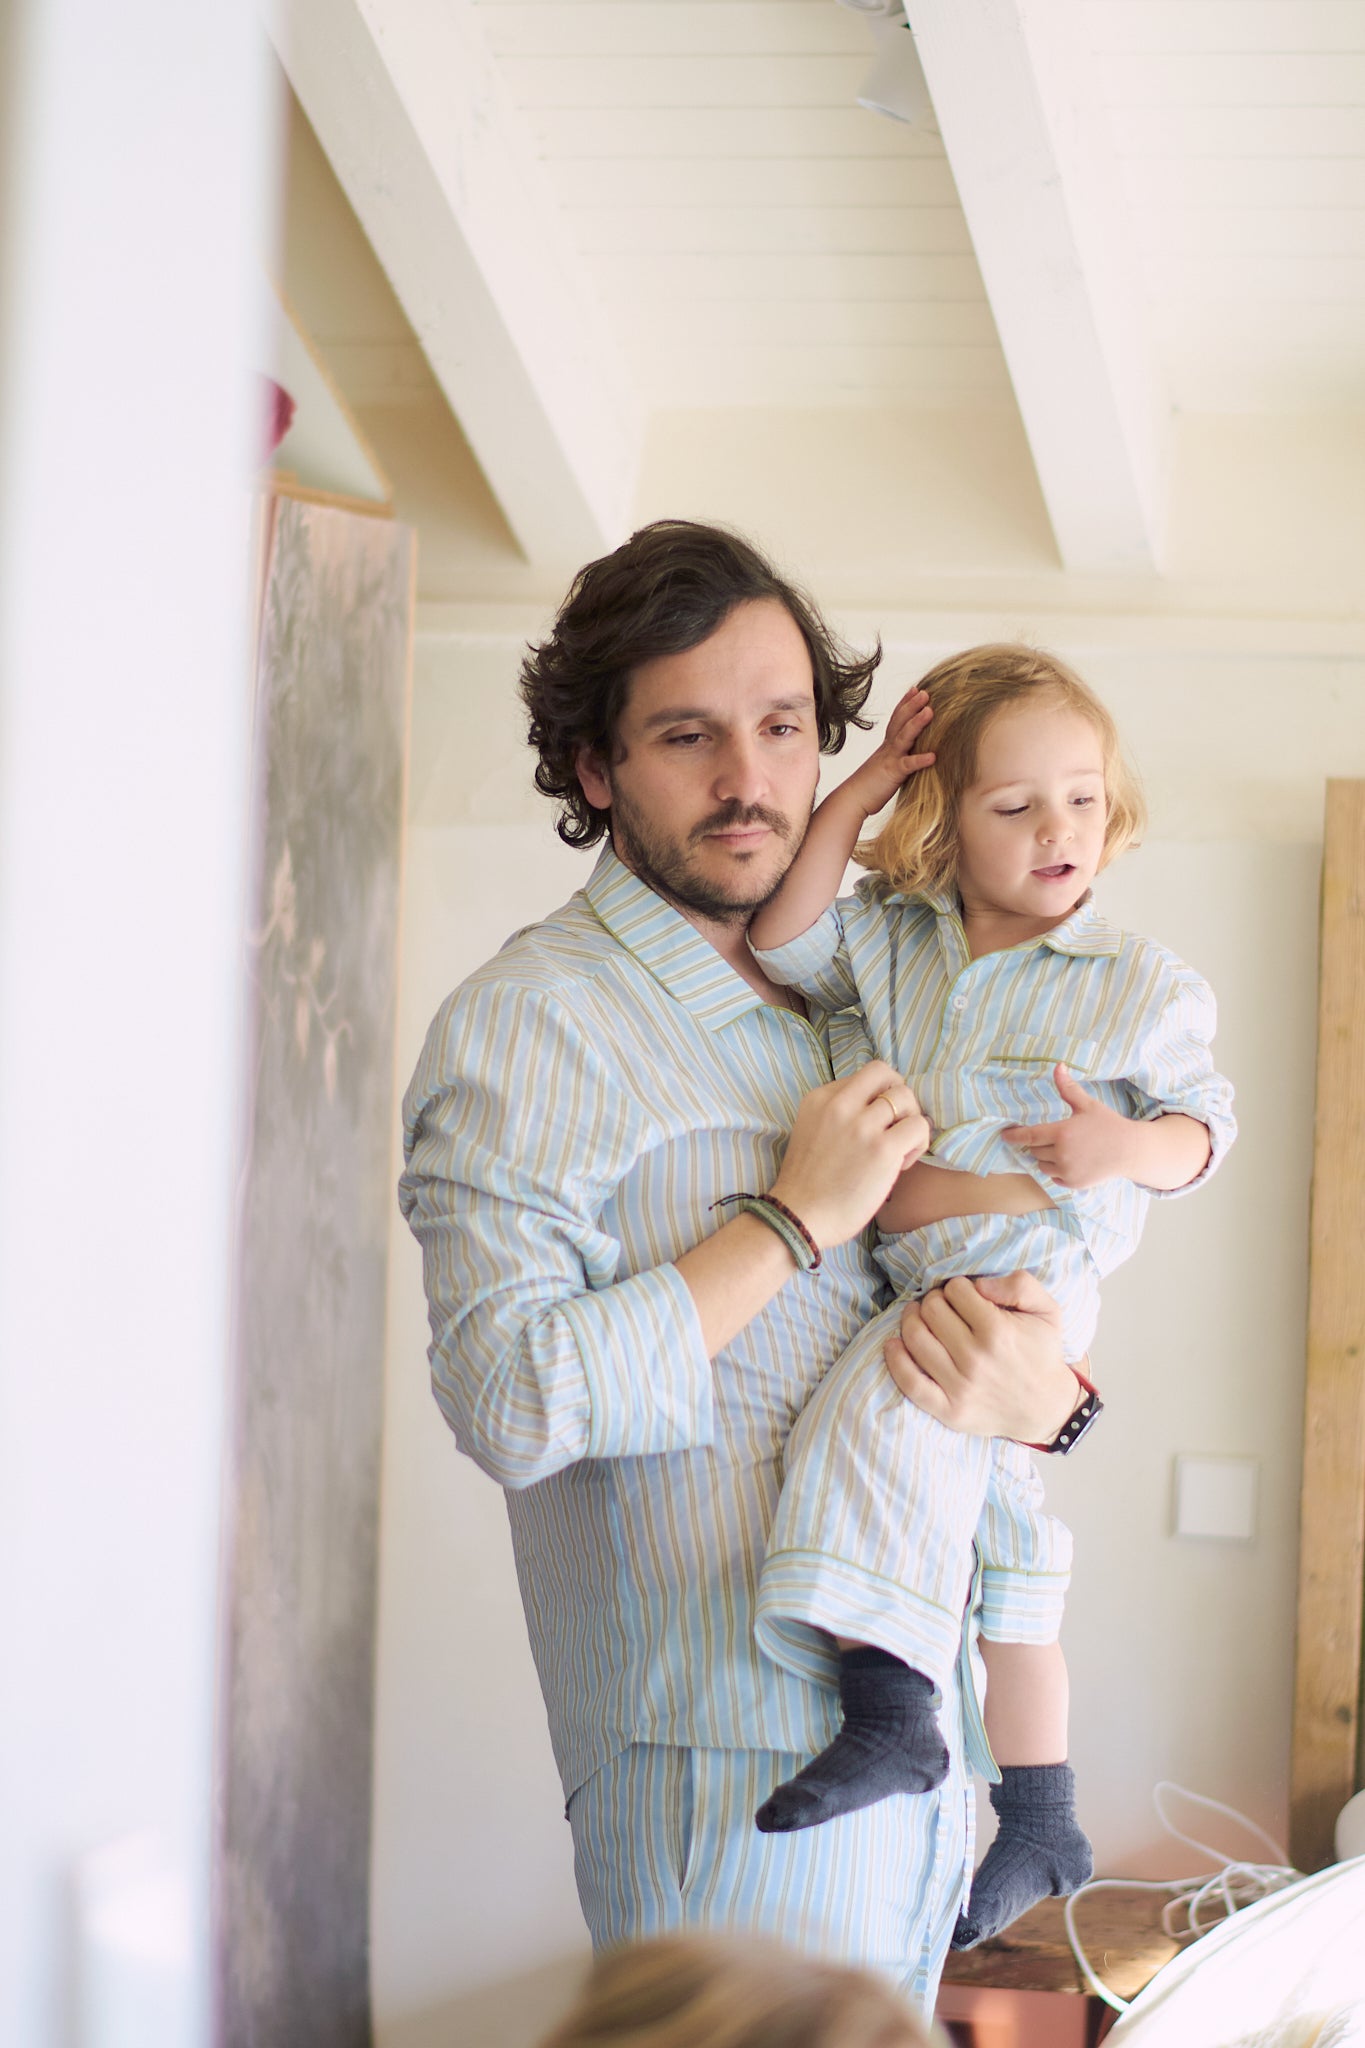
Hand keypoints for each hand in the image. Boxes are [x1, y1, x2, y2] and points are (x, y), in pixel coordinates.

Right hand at [771, 1061, 930, 1249]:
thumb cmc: (807, 1184)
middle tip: (895, 1127)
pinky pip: (919, 1127)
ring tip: (898, 1148)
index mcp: (819, 1098)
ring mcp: (861, 1126)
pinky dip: (918, 1143)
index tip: (873, 1124)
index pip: (865, 1076)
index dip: (877, 1097)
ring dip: (909, 1121)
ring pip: (906, 1096)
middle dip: (898, 1097)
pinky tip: (902, 1164)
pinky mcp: (882, 1150)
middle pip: (886, 1074)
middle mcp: (839, 1105)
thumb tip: (879, 1106)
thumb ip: (838, 1113)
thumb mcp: (811, 1130)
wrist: (798, 1217)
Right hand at [841, 687, 935, 819]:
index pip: (896, 719)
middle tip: (925, 692)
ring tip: (930, 710)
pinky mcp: (892, 774)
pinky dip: (920, 760)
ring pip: (904, 737)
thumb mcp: (883, 767)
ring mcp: (890, 759)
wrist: (851, 800)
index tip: (915, 689)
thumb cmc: (868, 787)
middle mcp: (888, 748)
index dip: (905, 703)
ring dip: (917, 723)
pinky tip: (933, 756)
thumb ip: (895, 758)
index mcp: (886, 746)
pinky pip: (908, 765)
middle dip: (912, 705)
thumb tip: (907, 755)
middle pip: (900, 721)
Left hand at [883, 1272, 1079, 1441]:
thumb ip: (1020, 1285)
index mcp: (998, 1331)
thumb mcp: (1048, 1311)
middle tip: (941, 1305)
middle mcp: (976, 1359)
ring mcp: (960, 1387)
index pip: (955, 1291)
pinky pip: (910, 1382)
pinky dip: (895, 1359)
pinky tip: (893, 1344)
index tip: (963, 1295)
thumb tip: (979, 1284)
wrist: (1046, 1408)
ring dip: (911, 1320)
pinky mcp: (949, 1410)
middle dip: (934, 1300)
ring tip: (919, 1316)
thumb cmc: (1042, 1353)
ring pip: (916, 1339)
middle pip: (932, 1310)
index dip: (957, 1287)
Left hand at [1002, 1064, 1136, 1187]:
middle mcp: (1061, 1154)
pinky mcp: (1073, 1183)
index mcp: (1062, 1133)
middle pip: (1034, 1150)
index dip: (1014, 1136)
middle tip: (1054, 1137)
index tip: (1004, 1135)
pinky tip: (1071, 1161)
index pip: (1028, 1136)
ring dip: (1046, 1158)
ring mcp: (1067, 1170)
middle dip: (1039, 1143)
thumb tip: (1058, 1066)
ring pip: (1042, 1165)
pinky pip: (1053, 1177)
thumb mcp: (1087, 1105)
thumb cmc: (1107, 1125)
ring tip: (1064, 1149)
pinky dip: (1057, 1170)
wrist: (1129, 1151)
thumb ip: (1068, 1088)